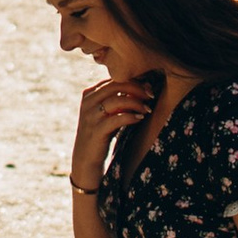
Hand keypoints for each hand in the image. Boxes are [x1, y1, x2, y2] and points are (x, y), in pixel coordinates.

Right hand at [70, 65, 160, 186]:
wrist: (86, 158)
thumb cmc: (101, 133)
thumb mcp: (107, 113)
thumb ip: (119, 99)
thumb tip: (144, 86)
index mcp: (89, 94)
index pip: (113, 79)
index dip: (133, 81)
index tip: (148, 88)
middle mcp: (88, 102)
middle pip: (116, 85)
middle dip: (137, 88)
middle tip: (151, 95)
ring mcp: (91, 116)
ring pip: (118, 100)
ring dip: (136, 103)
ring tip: (147, 109)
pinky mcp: (96, 130)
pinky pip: (118, 118)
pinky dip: (131, 116)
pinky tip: (140, 118)